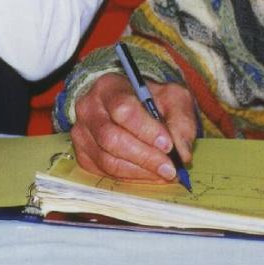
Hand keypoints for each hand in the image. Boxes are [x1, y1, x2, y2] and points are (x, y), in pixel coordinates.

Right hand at [70, 73, 196, 182]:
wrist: (131, 106)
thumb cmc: (151, 100)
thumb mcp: (173, 98)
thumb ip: (181, 121)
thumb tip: (182, 153)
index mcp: (109, 86)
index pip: (123, 109)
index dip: (145, 129)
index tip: (168, 145)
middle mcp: (88, 108)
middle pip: (111, 137)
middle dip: (144, 156)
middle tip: (170, 168)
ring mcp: (82, 133)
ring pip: (106, 159)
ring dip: (139, 171)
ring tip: (163, 173)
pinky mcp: (82, 154)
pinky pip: (104, 172)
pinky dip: (130, 177)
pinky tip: (148, 174)